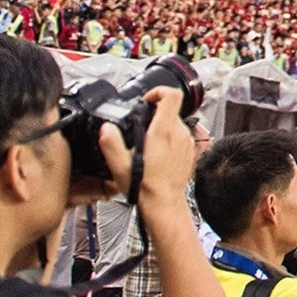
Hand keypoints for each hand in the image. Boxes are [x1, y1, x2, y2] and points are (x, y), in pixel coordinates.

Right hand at [102, 88, 197, 218]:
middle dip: (154, 114)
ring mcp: (187, 142)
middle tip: (140, 128)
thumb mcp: (120, 166)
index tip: (145, 101)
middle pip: (170, 110)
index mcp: (163, 131)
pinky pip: (180, 136)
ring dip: (161, 128)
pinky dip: (168, 139)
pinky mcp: (190, 151)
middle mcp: (179, 133)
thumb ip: (111, 144)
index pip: (171, 95)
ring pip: (175, 123)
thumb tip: (106, 128)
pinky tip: (157, 154)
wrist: (165, 204)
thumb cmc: (145, 188)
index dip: (157, 92)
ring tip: (146, 145)